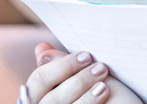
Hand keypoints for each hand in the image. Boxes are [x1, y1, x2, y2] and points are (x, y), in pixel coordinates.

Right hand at [23, 43, 142, 103]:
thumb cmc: (108, 100)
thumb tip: (41, 48)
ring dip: (83, 92)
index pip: (38, 80)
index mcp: (41, 99)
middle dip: (77, 80)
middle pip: (50, 98)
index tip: (87, 56)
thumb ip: (61, 67)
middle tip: (100, 68)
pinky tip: (104, 93)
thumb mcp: (84, 82)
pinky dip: (87, 102)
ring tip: (104, 84)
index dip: (62, 66)